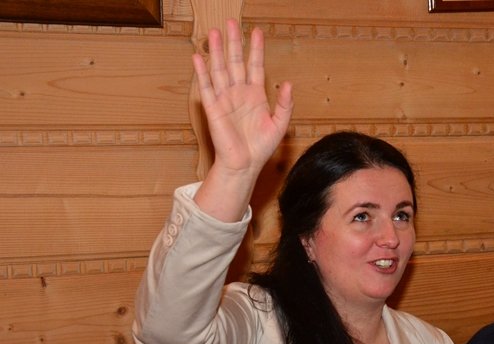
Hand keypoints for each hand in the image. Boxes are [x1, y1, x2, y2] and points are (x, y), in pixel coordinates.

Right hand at [193, 19, 292, 177]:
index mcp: (255, 95)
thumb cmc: (261, 147)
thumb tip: (289, 84)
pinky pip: (207, 87)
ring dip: (217, 51)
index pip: (255, 66)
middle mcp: (239, 93)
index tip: (257, 32)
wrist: (245, 165)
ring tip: (215, 32)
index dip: (256, 49)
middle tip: (232, 22)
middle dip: (234, 42)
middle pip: (236, 62)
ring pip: (220, 69)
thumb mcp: (279, 125)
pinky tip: (199, 57)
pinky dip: (202, 72)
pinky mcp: (213, 108)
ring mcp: (225, 99)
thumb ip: (285, 105)